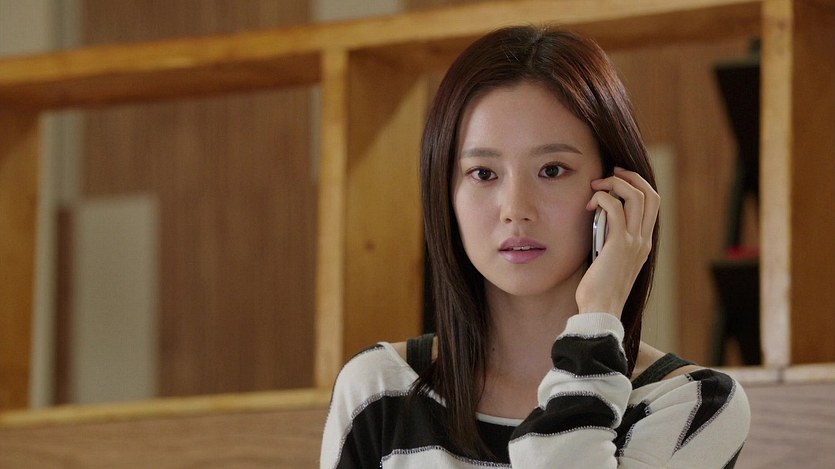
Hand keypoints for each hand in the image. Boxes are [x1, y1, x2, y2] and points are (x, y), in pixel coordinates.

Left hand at [575, 167, 658, 318]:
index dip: (638, 185)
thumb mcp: (610, 258)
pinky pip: (614, 208)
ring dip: (615, 184)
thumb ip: (611, 239)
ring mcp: (634, 241)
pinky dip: (602, 198)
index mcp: (644, 243)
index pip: (653, 204)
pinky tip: (589, 204)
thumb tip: (598, 218)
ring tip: (596, 186)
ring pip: (636, 196)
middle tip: (610, 173)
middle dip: (631, 177)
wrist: (600, 309)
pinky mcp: (619, 244)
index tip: (618, 179)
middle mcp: (644, 240)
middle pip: (651, 195)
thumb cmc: (599, 288)